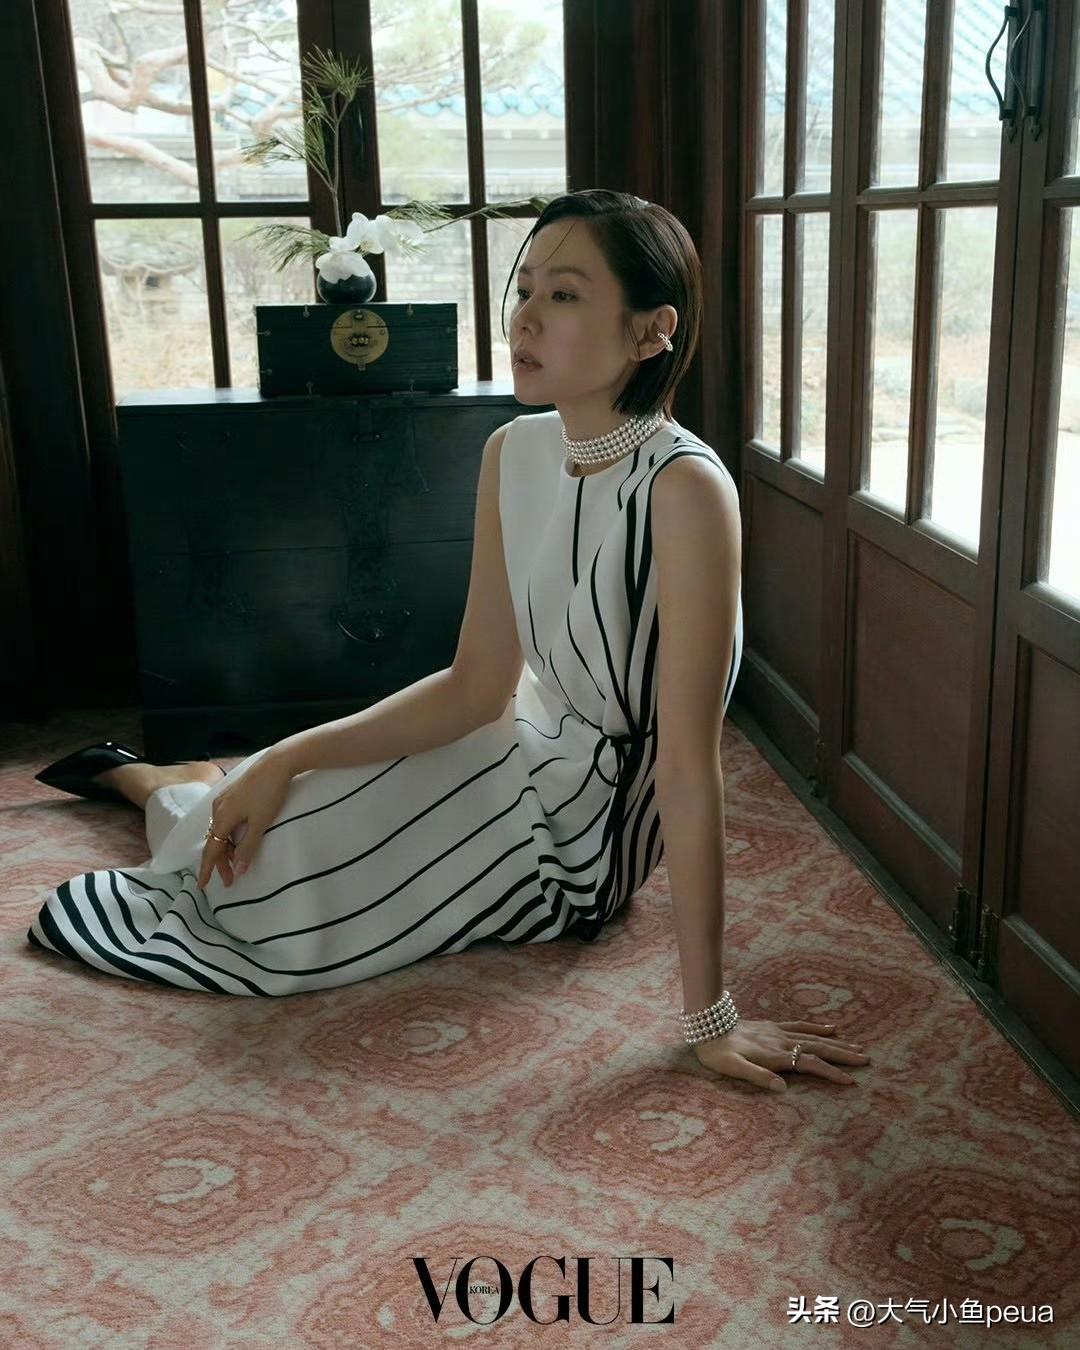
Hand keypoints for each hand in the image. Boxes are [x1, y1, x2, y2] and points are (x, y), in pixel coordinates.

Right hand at [196, 753, 294, 889]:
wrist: (277, 763)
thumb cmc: (269, 793)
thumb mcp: (260, 823)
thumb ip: (249, 847)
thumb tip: (239, 869)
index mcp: (222, 817)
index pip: (211, 849)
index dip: (207, 869)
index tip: (202, 885)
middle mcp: (218, 809)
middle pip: (216, 841)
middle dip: (221, 862)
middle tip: (231, 880)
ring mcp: (225, 800)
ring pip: (221, 831)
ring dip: (228, 848)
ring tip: (238, 862)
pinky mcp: (234, 794)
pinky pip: (226, 820)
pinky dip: (231, 835)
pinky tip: (240, 840)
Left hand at [690, 1019, 869, 1092]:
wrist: (707, 1025)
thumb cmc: (717, 1052)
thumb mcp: (733, 1068)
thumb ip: (758, 1077)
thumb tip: (783, 1089)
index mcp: (775, 1055)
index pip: (809, 1064)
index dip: (831, 1073)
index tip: (851, 1081)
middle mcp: (781, 1041)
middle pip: (818, 1048)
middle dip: (843, 1055)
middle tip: (866, 1059)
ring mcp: (778, 1032)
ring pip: (814, 1037)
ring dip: (836, 1042)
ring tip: (857, 1046)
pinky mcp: (773, 1026)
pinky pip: (801, 1026)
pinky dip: (818, 1027)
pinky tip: (831, 1028)